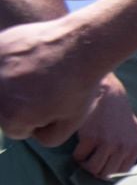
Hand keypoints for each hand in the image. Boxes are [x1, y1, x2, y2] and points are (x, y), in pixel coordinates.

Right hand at [0, 18, 108, 143]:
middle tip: (46, 89)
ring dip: (15, 83)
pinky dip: (12, 63)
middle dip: (22, 104)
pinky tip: (31, 59)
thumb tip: (31, 132)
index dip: (37, 121)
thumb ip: (47, 138)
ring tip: (39, 75)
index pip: (16, 130)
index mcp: (11, 116)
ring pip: (1, 85)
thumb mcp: (70, 124)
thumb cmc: (78, 87)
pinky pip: (1, 63)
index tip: (52, 107)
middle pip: (4, 109)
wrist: (80, 46)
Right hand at [72, 74, 136, 176]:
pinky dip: (77, 155)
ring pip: (92, 168)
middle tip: (89, 162)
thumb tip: (121, 168)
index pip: (122, 172)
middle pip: (105, 173)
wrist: (107, 93)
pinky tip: (78, 147)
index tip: (102, 167)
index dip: (110, 172)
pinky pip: (80, 156)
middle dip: (95, 170)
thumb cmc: (118, 111)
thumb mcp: (132, 130)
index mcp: (133, 147)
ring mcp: (107, 143)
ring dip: (85, 164)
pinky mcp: (90, 138)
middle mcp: (122, 147)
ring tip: (83, 157)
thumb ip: (128, 147)